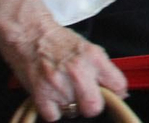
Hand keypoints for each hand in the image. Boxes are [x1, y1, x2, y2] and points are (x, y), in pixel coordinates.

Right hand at [0, 20, 125, 121]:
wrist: (30, 34)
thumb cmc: (59, 41)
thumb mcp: (89, 49)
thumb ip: (103, 69)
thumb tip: (119, 90)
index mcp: (94, 58)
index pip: (118, 85)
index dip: (116, 94)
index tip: (111, 95)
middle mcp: (78, 71)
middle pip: (94, 107)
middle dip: (92, 106)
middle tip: (86, 98)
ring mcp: (58, 85)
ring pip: (73, 112)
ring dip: (70, 107)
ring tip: (64, 92)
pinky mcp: (40, 95)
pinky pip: (53, 117)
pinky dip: (53, 111)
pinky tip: (52, 97)